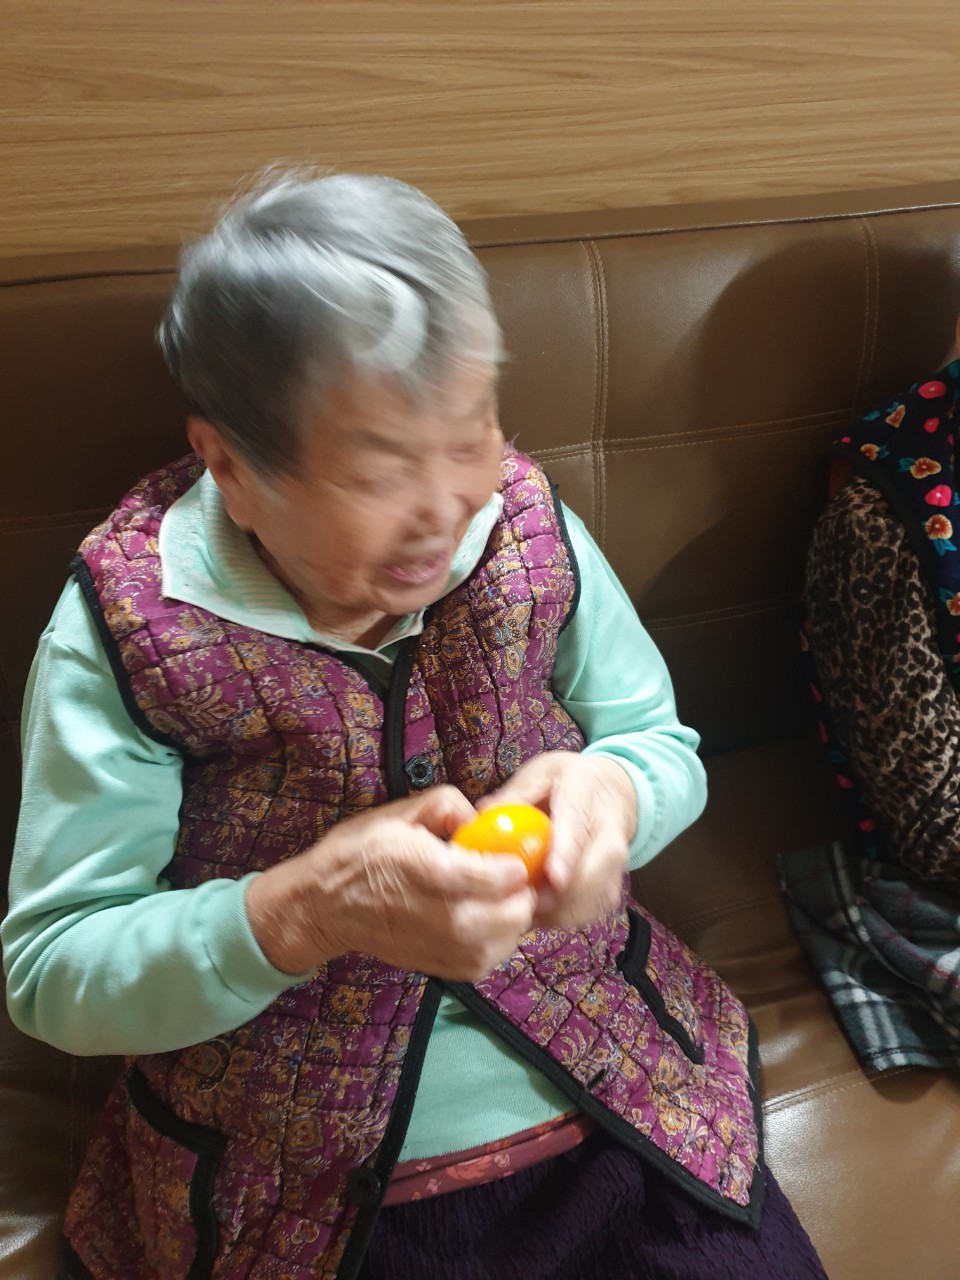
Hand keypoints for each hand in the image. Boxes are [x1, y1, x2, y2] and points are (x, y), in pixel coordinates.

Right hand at [245, 785, 535, 980]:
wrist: (325, 907)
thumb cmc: (360, 854)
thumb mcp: (400, 813)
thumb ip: (448, 805)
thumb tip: (481, 819)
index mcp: (431, 872)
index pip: (498, 875)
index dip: (515, 864)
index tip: (516, 854)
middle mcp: (443, 918)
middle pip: (513, 912)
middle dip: (522, 890)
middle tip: (514, 874)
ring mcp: (445, 948)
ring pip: (508, 939)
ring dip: (514, 915)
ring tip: (501, 895)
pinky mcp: (444, 968)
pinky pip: (491, 958)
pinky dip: (499, 939)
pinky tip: (486, 918)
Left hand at [479, 753, 636, 929]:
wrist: (613, 793)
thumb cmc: (567, 782)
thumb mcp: (541, 773)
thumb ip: (515, 794)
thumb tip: (483, 814)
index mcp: (587, 796)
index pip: (578, 827)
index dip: (566, 855)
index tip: (553, 877)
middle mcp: (610, 834)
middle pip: (590, 876)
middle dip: (553, 896)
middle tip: (511, 898)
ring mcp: (615, 866)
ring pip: (589, 902)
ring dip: (551, 911)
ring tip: (517, 904)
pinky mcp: (611, 890)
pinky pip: (586, 915)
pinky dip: (558, 918)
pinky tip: (534, 909)